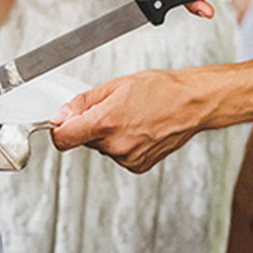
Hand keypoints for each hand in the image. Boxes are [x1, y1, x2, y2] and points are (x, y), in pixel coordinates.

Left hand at [49, 68, 217, 172]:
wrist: (192, 104)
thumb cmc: (161, 90)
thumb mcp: (115, 86)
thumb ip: (82, 103)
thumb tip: (60, 115)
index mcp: (106, 123)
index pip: (63, 138)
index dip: (59, 129)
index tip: (63, 123)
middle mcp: (116, 145)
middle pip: (83, 141)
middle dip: (90, 126)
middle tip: (112, 110)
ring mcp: (128, 158)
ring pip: (102, 148)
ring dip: (109, 135)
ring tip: (131, 118)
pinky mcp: (138, 166)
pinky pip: (119, 156)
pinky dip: (123, 144)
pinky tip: (139, 130)